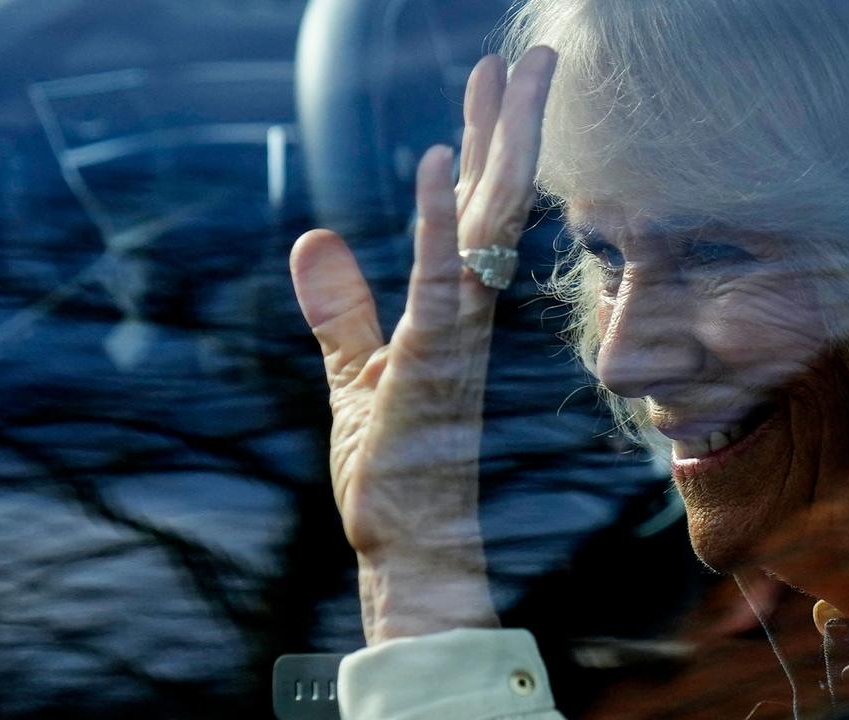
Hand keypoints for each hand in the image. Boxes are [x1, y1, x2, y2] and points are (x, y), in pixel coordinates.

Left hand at [290, 47, 557, 643]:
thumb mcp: (355, 374)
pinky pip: (441, 282)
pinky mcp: (432, 365)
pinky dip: (435, 221)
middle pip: (497, 203)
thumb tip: (315, 238)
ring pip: (487, 227)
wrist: (409, 547)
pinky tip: (435, 161)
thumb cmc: (394, 470)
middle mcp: (470, 316)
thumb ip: (341, 306)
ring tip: (510, 78)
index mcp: (455, 313)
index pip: (474, 214)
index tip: (492, 89)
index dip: (484, 148)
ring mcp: (458, 338)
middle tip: (533, 57)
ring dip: (498, 149)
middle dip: (513, 127)